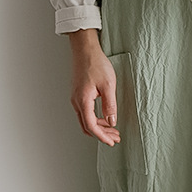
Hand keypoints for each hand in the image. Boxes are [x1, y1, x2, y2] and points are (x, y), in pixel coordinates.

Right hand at [67, 29, 120, 146]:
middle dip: (102, 134)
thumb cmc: (96, 63)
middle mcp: (76, 101)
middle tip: (115, 137)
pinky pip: (85, 112)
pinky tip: (105, 117)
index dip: (102, 136)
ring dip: (99, 127)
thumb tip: (112, 121)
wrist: (85, 49)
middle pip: (87, 126)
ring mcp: (76, 98)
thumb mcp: (108, 85)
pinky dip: (95, 119)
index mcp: (83, 101)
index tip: (112, 141)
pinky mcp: (78, 94)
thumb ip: (110, 105)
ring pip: (86, 120)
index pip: (92, 126)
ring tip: (112, 129)